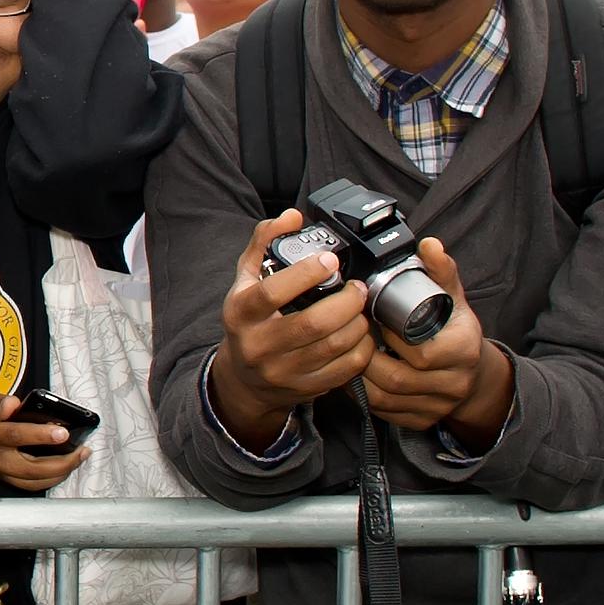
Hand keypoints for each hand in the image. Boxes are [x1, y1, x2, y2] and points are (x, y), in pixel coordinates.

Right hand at [0, 387, 85, 491]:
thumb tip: (13, 404)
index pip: (15, 436)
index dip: (40, 435)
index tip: (61, 432)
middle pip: (30, 468)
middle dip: (61, 462)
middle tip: (81, 451)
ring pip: (31, 482)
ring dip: (58, 474)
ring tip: (77, 459)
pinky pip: (26, 485)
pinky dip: (47, 479)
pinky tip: (61, 469)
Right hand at [209, 210, 375, 449]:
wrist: (243, 379)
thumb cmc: (249, 322)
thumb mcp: (246, 280)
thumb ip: (264, 243)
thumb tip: (292, 216)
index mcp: (241, 313)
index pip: (274, 292)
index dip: (307, 273)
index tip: (331, 260)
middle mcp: (259, 345)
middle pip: (314, 323)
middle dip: (347, 301)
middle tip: (358, 288)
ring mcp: (282, 371)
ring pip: (335, 346)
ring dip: (358, 323)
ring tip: (360, 309)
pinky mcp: (305, 388)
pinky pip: (346, 369)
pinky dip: (362, 348)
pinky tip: (359, 335)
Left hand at [359, 238, 507, 437]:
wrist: (474, 373)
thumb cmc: (455, 330)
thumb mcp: (453, 298)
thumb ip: (440, 271)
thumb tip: (429, 244)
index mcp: (463, 350)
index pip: (422, 353)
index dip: (391, 339)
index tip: (371, 322)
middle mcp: (454, 382)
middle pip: (397, 378)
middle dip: (366, 359)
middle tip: (348, 340)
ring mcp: (437, 406)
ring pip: (385, 399)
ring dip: (358, 378)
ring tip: (344, 356)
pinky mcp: (421, 421)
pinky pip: (384, 413)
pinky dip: (362, 396)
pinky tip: (351, 376)